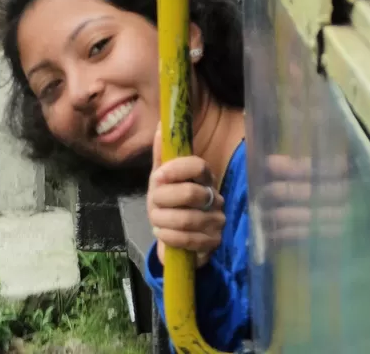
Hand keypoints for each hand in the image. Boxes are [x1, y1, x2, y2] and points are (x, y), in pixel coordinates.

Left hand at [147, 124, 225, 267]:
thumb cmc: (169, 202)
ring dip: (163, 220)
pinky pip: (189, 240)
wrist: (177, 237)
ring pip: (187, 219)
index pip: (198, 166)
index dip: (176, 169)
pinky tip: (161, 233)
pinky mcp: (212, 242)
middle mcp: (214, 196)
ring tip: (155, 219)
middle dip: (164, 199)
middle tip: (153, 202)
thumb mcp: (162, 179)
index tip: (158, 176)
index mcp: (204, 176)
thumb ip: (162, 155)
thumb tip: (161, 127)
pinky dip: (169, 237)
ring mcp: (216, 220)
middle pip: (190, 193)